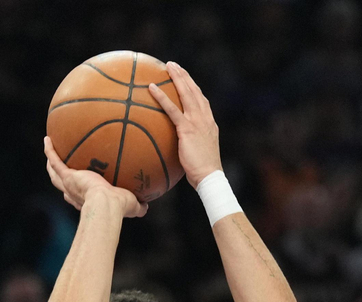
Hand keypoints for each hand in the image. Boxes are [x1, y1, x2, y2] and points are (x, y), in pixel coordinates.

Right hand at [43, 137, 146, 217]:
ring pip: (54, 172)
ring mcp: (69, 184)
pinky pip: (55, 160)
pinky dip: (49, 150)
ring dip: (51, 160)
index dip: (74, 192)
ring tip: (49, 148)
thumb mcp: (131, 205)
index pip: (76, 196)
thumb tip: (146, 207)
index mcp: (86, 200)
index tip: (77, 184)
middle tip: (58, 165)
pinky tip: (47, 138)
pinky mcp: (67, 176)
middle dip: (59, 175)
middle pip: (61, 184)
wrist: (106, 205)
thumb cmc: (118, 208)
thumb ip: (139, 206)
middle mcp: (75, 193)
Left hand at [149, 62, 221, 187]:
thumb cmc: (202, 171)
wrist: (209, 176)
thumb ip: (191, 146)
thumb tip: (181, 149)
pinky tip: (152, 88)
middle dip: (184, 76)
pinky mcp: (187, 128)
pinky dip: (162, 97)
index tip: (185, 78)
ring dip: (177, 77)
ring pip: (186, 93)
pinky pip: (171, 109)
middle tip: (174, 65)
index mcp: (209, 123)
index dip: (193, 87)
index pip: (200, 100)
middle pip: (194, 91)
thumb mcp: (199, 154)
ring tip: (168, 66)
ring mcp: (197, 121)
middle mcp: (204, 118)